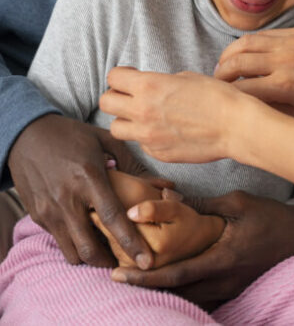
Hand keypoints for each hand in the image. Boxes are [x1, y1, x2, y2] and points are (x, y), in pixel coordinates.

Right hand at [7, 114, 157, 267]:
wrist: (28, 135)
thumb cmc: (72, 135)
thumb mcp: (105, 139)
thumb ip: (132, 163)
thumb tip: (162, 184)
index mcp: (88, 177)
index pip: (112, 217)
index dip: (131, 242)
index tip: (147, 261)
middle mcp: (67, 199)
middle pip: (90, 247)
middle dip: (110, 261)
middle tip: (126, 261)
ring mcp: (49, 210)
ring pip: (72, 252)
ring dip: (91, 257)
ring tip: (107, 250)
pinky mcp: (37, 216)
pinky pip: (59, 241)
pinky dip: (75, 245)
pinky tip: (88, 235)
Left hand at [101, 67, 253, 163]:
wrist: (235, 126)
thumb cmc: (217, 97)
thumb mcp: (186, 77)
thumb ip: (160, 82)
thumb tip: (150, 87)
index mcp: (149, 86)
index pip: (113, 77)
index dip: (121, 76)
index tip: (131, 77)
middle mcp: (142, 111)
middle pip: (105, 102)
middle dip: (116, 97)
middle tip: (130, 97)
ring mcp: (148, 136)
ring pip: (116, 128)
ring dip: (126, 120)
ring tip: (143, 117)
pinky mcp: (158, 154)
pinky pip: (141, 144)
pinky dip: (147, 138)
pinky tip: (165, 131)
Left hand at [110, 190, 293, 310]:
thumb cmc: (271, 216)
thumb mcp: (237, 203)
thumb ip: (202, 206)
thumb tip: (168, 199)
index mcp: (222, 259)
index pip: (176, 274)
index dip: (145, 277)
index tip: (118, 273)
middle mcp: (223, 280)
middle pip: (176, 293)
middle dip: (144, 287)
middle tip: (114, 276)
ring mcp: (230, 288)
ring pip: (188, 297)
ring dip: (161, 290)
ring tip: (134, 277)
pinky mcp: (235, 287)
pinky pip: (202, 295)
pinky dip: (181, 289)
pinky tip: (168, 278)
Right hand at [215, 27, 293, 118]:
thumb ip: (270, 108)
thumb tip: (244, 104)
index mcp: (285, 87)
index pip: (241, 89)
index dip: (226, 96)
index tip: (219, 100)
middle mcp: (284, 62)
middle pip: (237, 62)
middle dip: (220, 73)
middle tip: (216, 82)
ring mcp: (289, 43)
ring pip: (245, 43)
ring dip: (229, 54)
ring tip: (224, 66)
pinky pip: (262, 35)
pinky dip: (247, 44)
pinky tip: (243, 54)